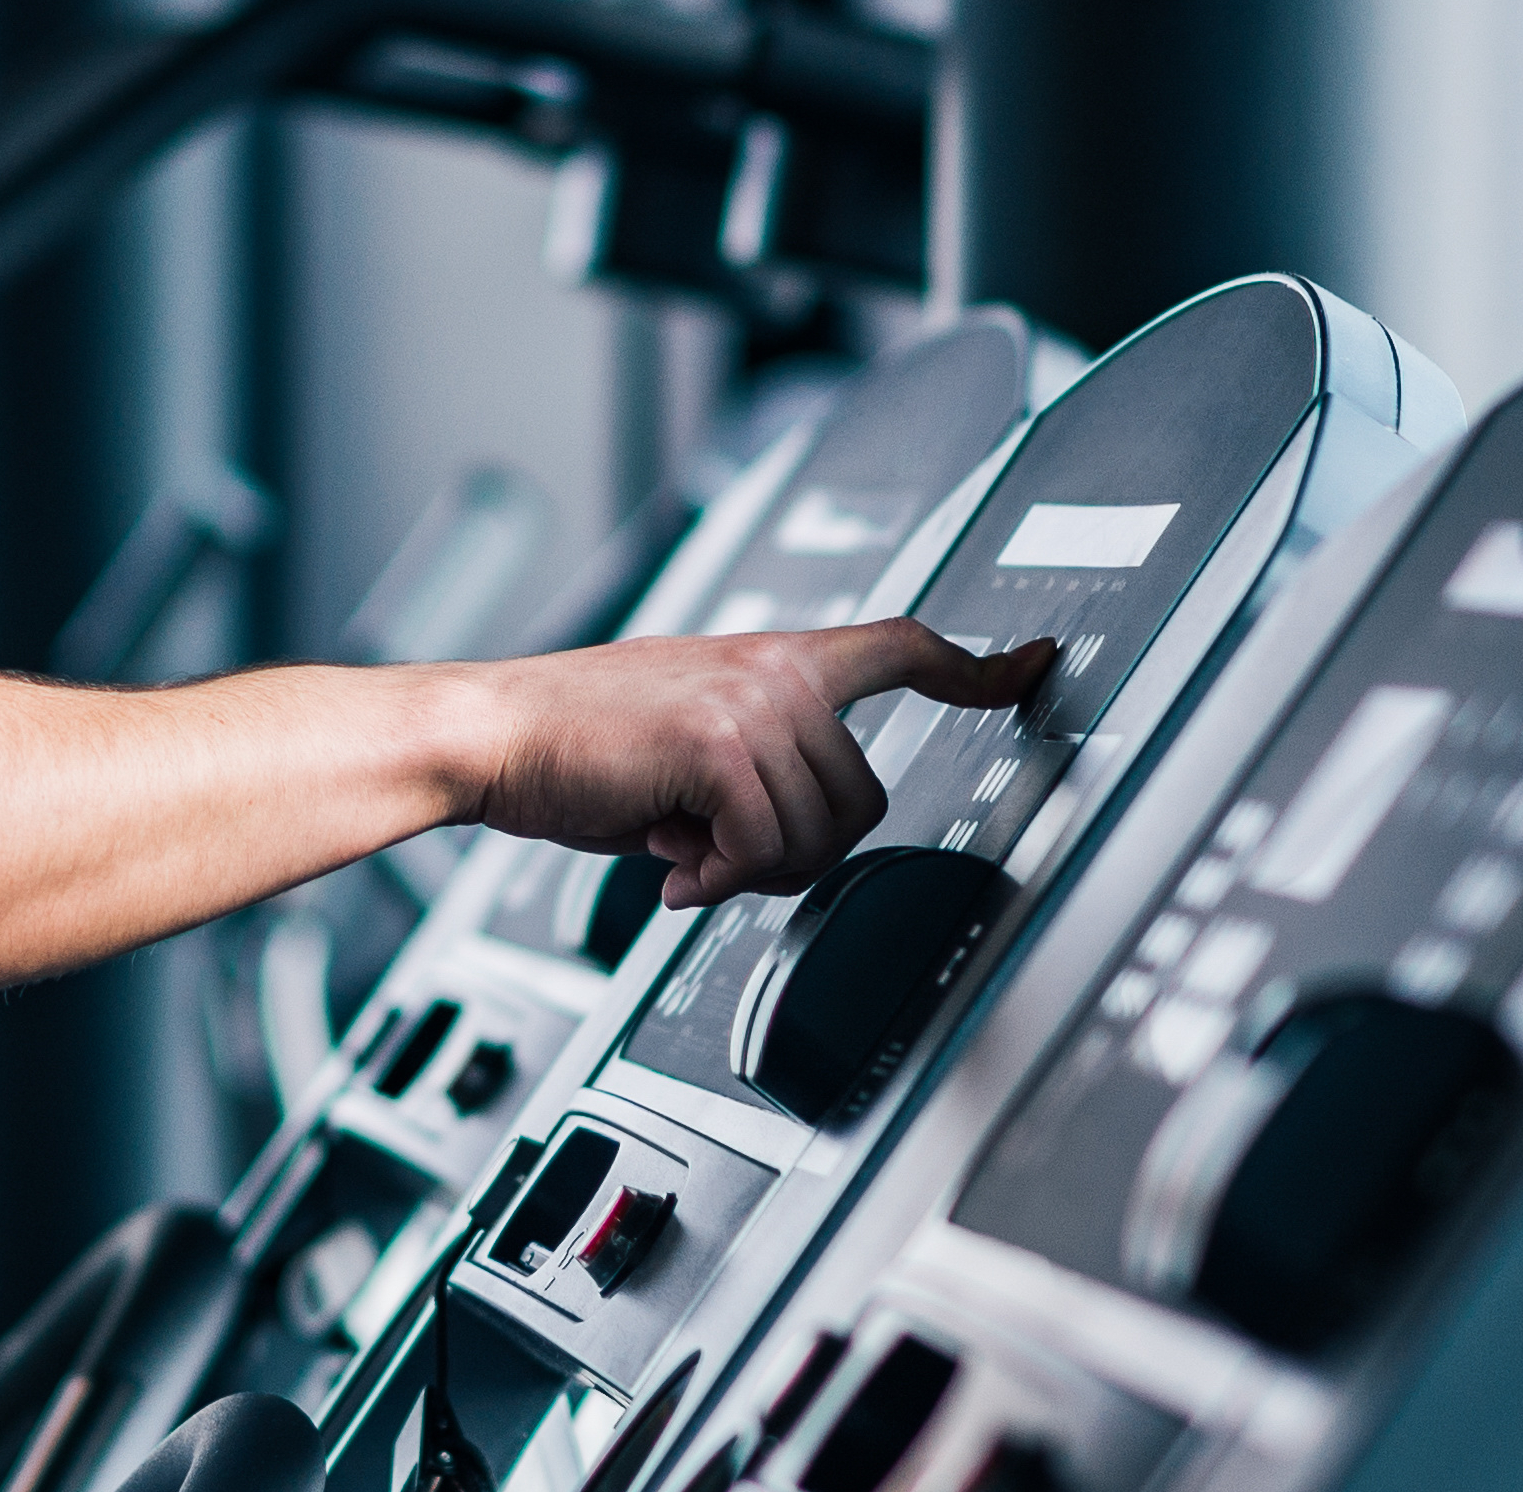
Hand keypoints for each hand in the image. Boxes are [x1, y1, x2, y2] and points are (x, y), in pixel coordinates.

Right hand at [461, 622, 1058, 906]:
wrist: (492, 735)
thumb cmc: (573, 746)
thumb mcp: (683, 743)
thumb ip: (754, 769)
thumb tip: (788, 843)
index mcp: (771, 658)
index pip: (900, 646)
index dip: (975, 664)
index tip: (1030, 665)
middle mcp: (774, 668)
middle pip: (865, 795)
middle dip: (801, 850)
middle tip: (723, 856)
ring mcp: (753, 700)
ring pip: (818, 833)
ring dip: (750, 867)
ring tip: (686, 852)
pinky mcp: (721, 744)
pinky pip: (763, 848)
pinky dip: (717, 876)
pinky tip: (671, 866)